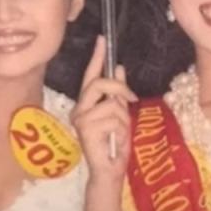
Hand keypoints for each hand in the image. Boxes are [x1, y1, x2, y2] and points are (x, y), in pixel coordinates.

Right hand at [71, 36, 137, 185]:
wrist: (110, 170)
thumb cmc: (115, 144)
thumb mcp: (120, 114)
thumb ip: (117, 93)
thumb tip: (119, 67)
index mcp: (87, 104)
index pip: (91, 75)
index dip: (97, 57)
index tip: (102, 39)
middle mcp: (79, 109)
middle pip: (99, 83)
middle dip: (119, 88)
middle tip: (131, 100)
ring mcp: (81, 119)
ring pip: (111, 103)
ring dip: (123, 117)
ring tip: (120, 132)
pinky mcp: (85, 128)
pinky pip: (113, 116)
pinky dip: (122, 127)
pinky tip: (116, 139)